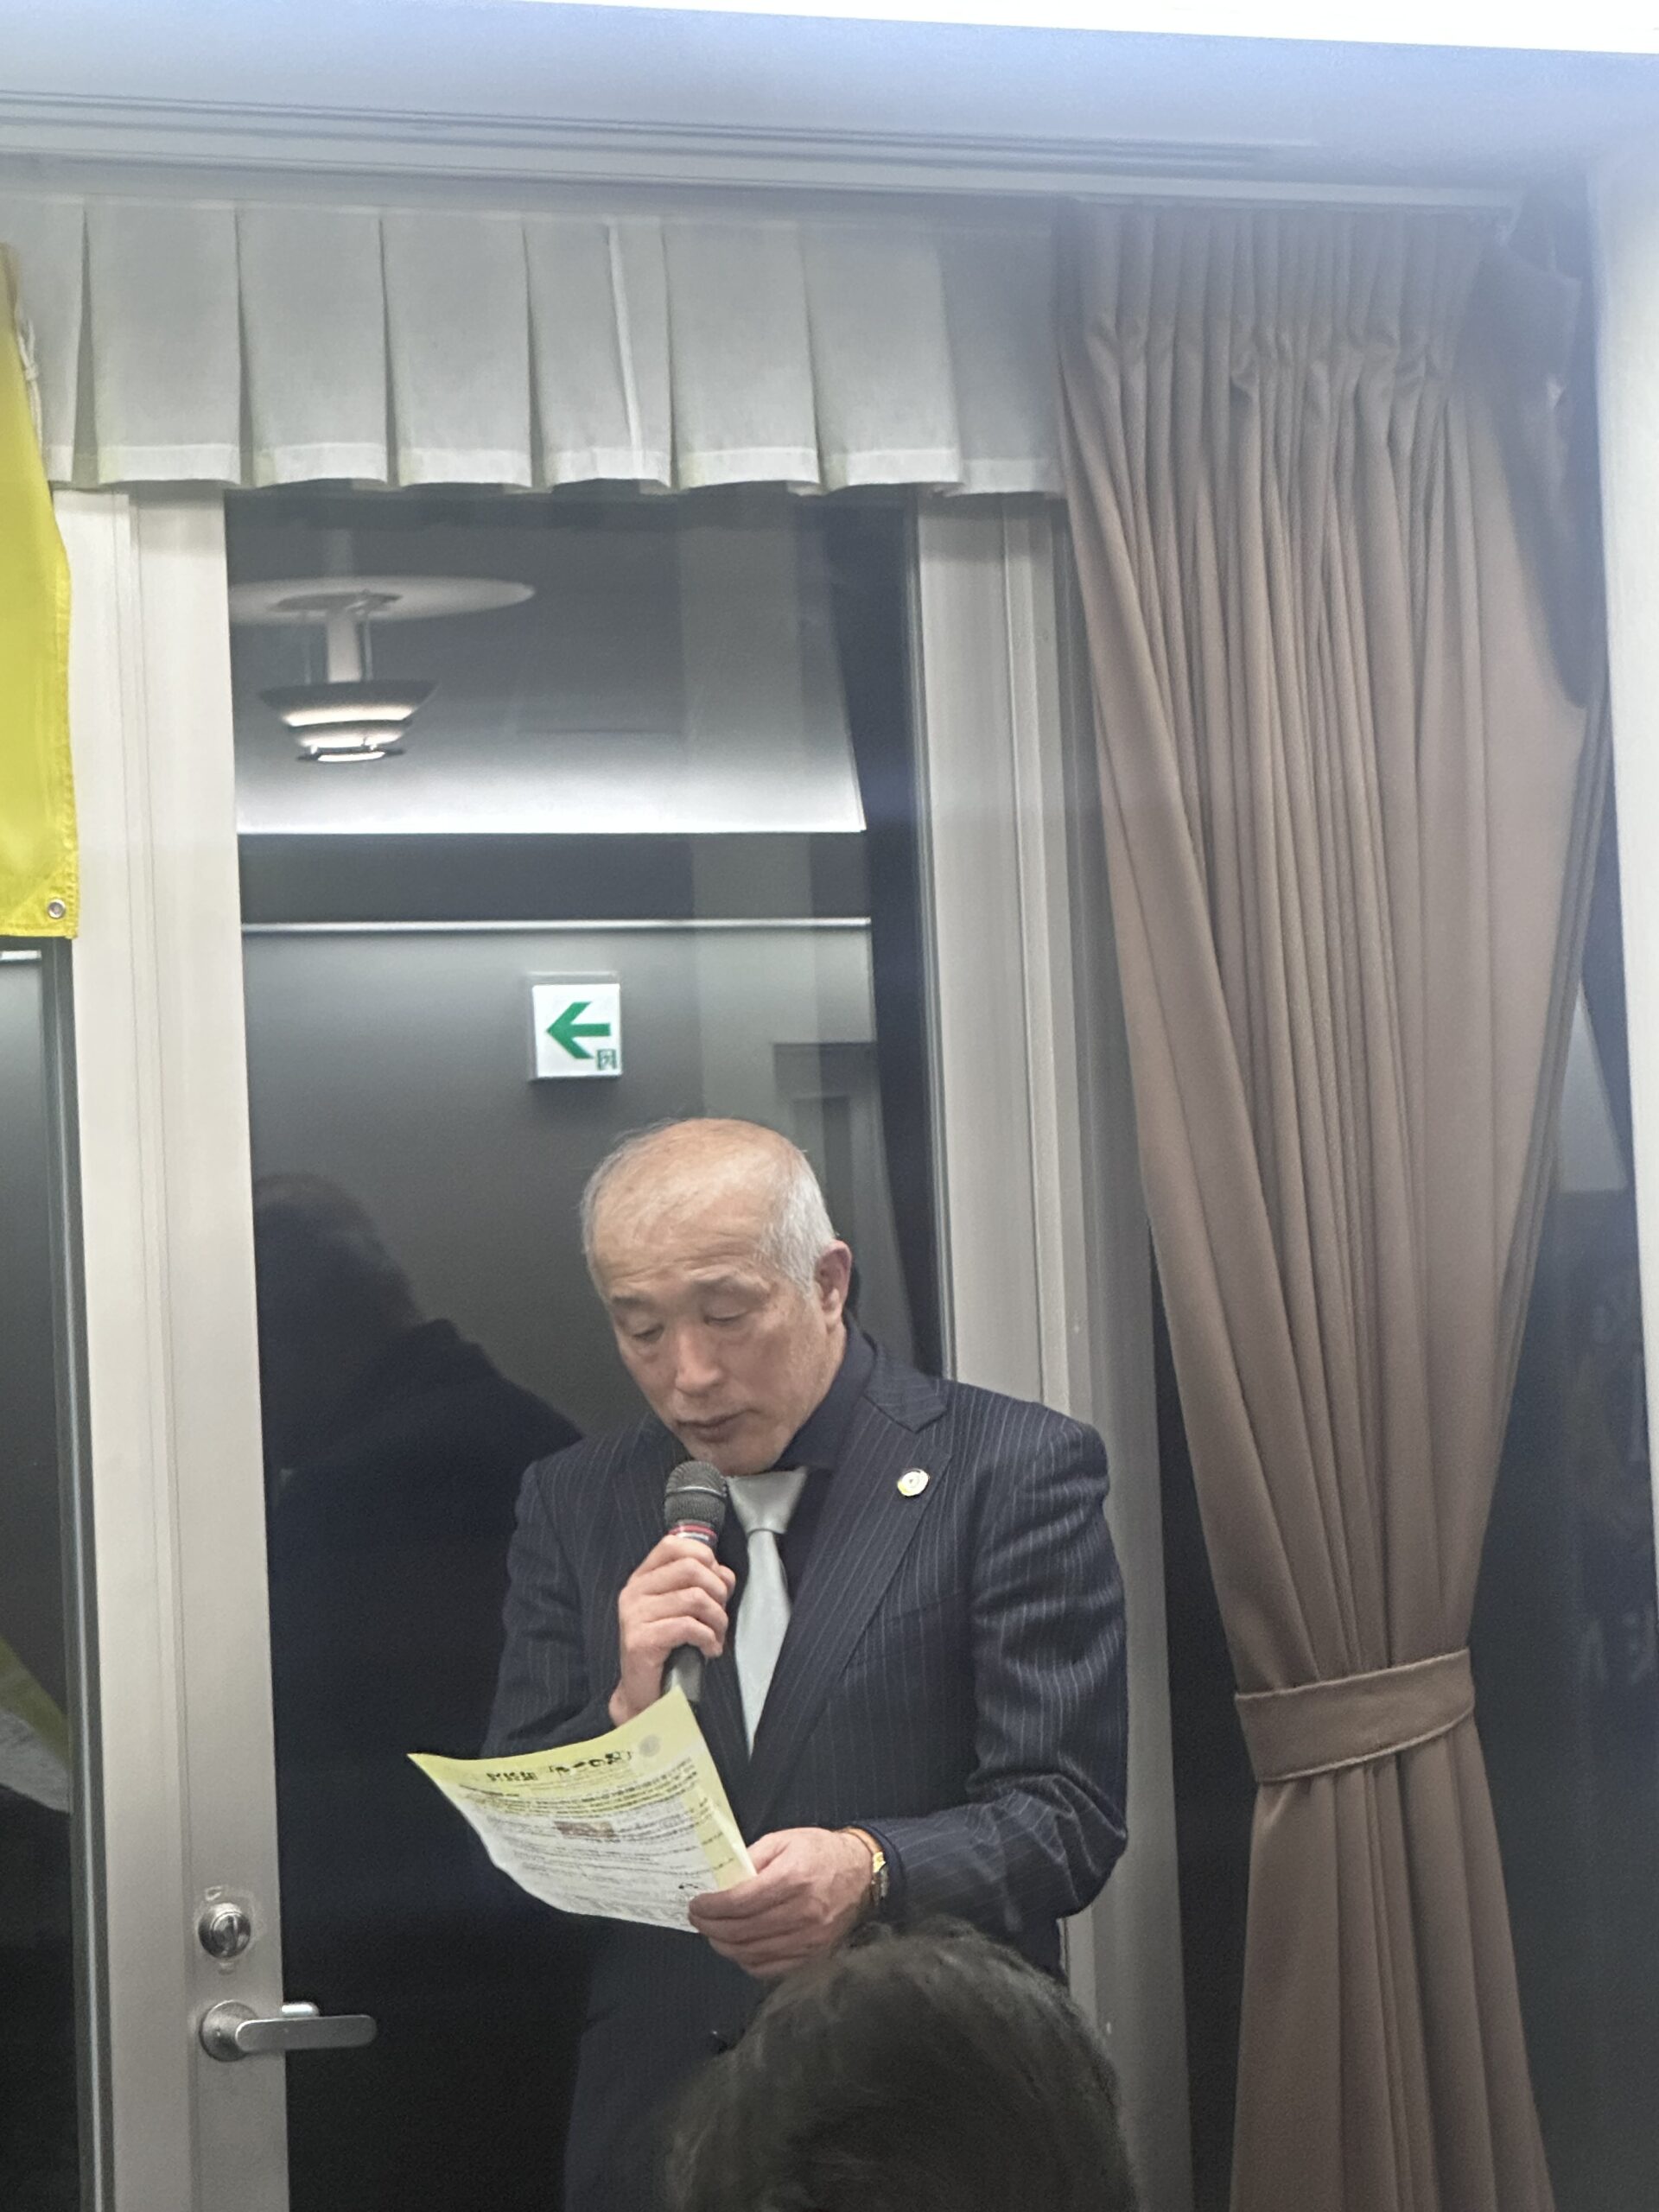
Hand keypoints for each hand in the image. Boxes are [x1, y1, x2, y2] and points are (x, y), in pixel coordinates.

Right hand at [609, 1535, 735, 1726]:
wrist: (645, 1695)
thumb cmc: (668, 1649)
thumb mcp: (684, 1610)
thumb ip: (702, 1585)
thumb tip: (725, 1574)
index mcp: (642, 1579)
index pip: (673, 1545)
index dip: (704, 1558)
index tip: (716, 1582)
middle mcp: (634, 1592)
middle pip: (690, 1568)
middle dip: (718, 1591)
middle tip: (720, 1616)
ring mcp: (634, 1615)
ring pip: (694, 1598)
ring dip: (718, 1620)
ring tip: (718, 1636)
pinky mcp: (640, 1641)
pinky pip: (688, 1627)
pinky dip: (709, 1639)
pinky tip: (710, 1650)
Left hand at [688, 1827, 872, 1978]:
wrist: (862, 1873)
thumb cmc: (820, 1852)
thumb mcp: (784, 1840)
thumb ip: (751, 1858)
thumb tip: (720, 1880)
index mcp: (793, 1878)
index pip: (740, 1901)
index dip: (711, 1906)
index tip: (696, 1903)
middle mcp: (802, 1912)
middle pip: (742, 1931)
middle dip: (711, 1927)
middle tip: (697, 1919)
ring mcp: (809, 1939)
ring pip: (752, 1953)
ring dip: (724, 1946)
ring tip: (713, 1933)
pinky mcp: (813, 1956)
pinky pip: (770, 1968)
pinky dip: (747, 1961)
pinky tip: (738, 1948)